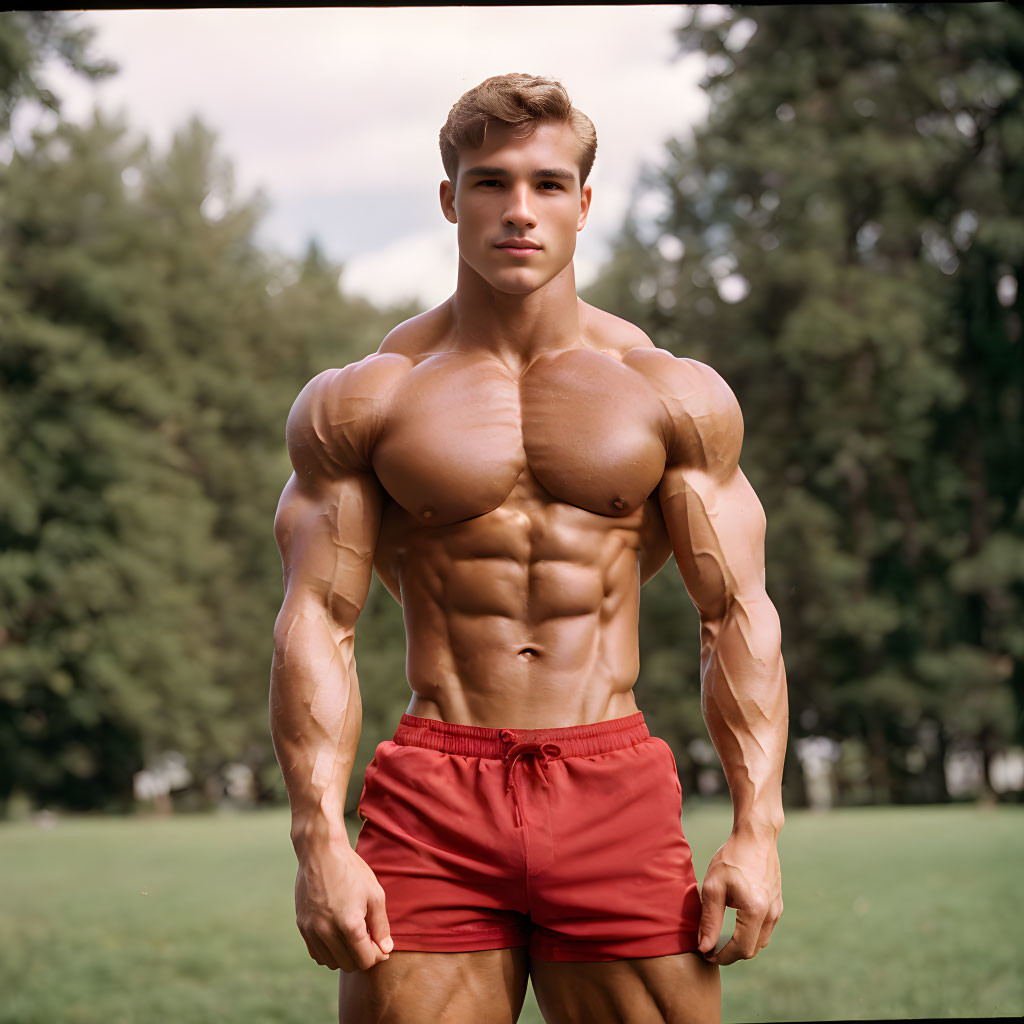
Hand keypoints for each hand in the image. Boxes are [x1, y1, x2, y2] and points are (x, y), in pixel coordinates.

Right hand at [294, 844, 392, 971]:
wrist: (320, 852)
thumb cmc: (351, 870)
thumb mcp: (374, 894)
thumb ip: (381, 926)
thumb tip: (386, 950)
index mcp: (349, 924)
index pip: (365, 960)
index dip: (377, 956)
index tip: (381, 946)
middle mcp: (327, 931)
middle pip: (349, 964)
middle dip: (362, 956)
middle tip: (369, 939)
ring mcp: (311, 930)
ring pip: (331, 962)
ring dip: (344, 956)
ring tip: (353, 936)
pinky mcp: (302, 926)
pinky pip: (316, 953)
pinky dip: (328, 951)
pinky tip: (337, 935)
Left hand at [697, 830, 781, 964]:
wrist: (755, 836)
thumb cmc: (732, 858)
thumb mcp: (713, 886)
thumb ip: (710, 919)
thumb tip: (704, 947)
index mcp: (755, 911)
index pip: (741, 949)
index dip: (722, 956)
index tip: (706, 954)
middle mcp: (771, 914)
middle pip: (752, 949)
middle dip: (731, 953)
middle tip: (710, 946)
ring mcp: (777, 908)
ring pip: (760, 940)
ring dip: (742, 944)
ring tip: (720, 935)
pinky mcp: (777, 902)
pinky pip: (765, 927)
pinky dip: (750, 932)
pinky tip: (734, 921)